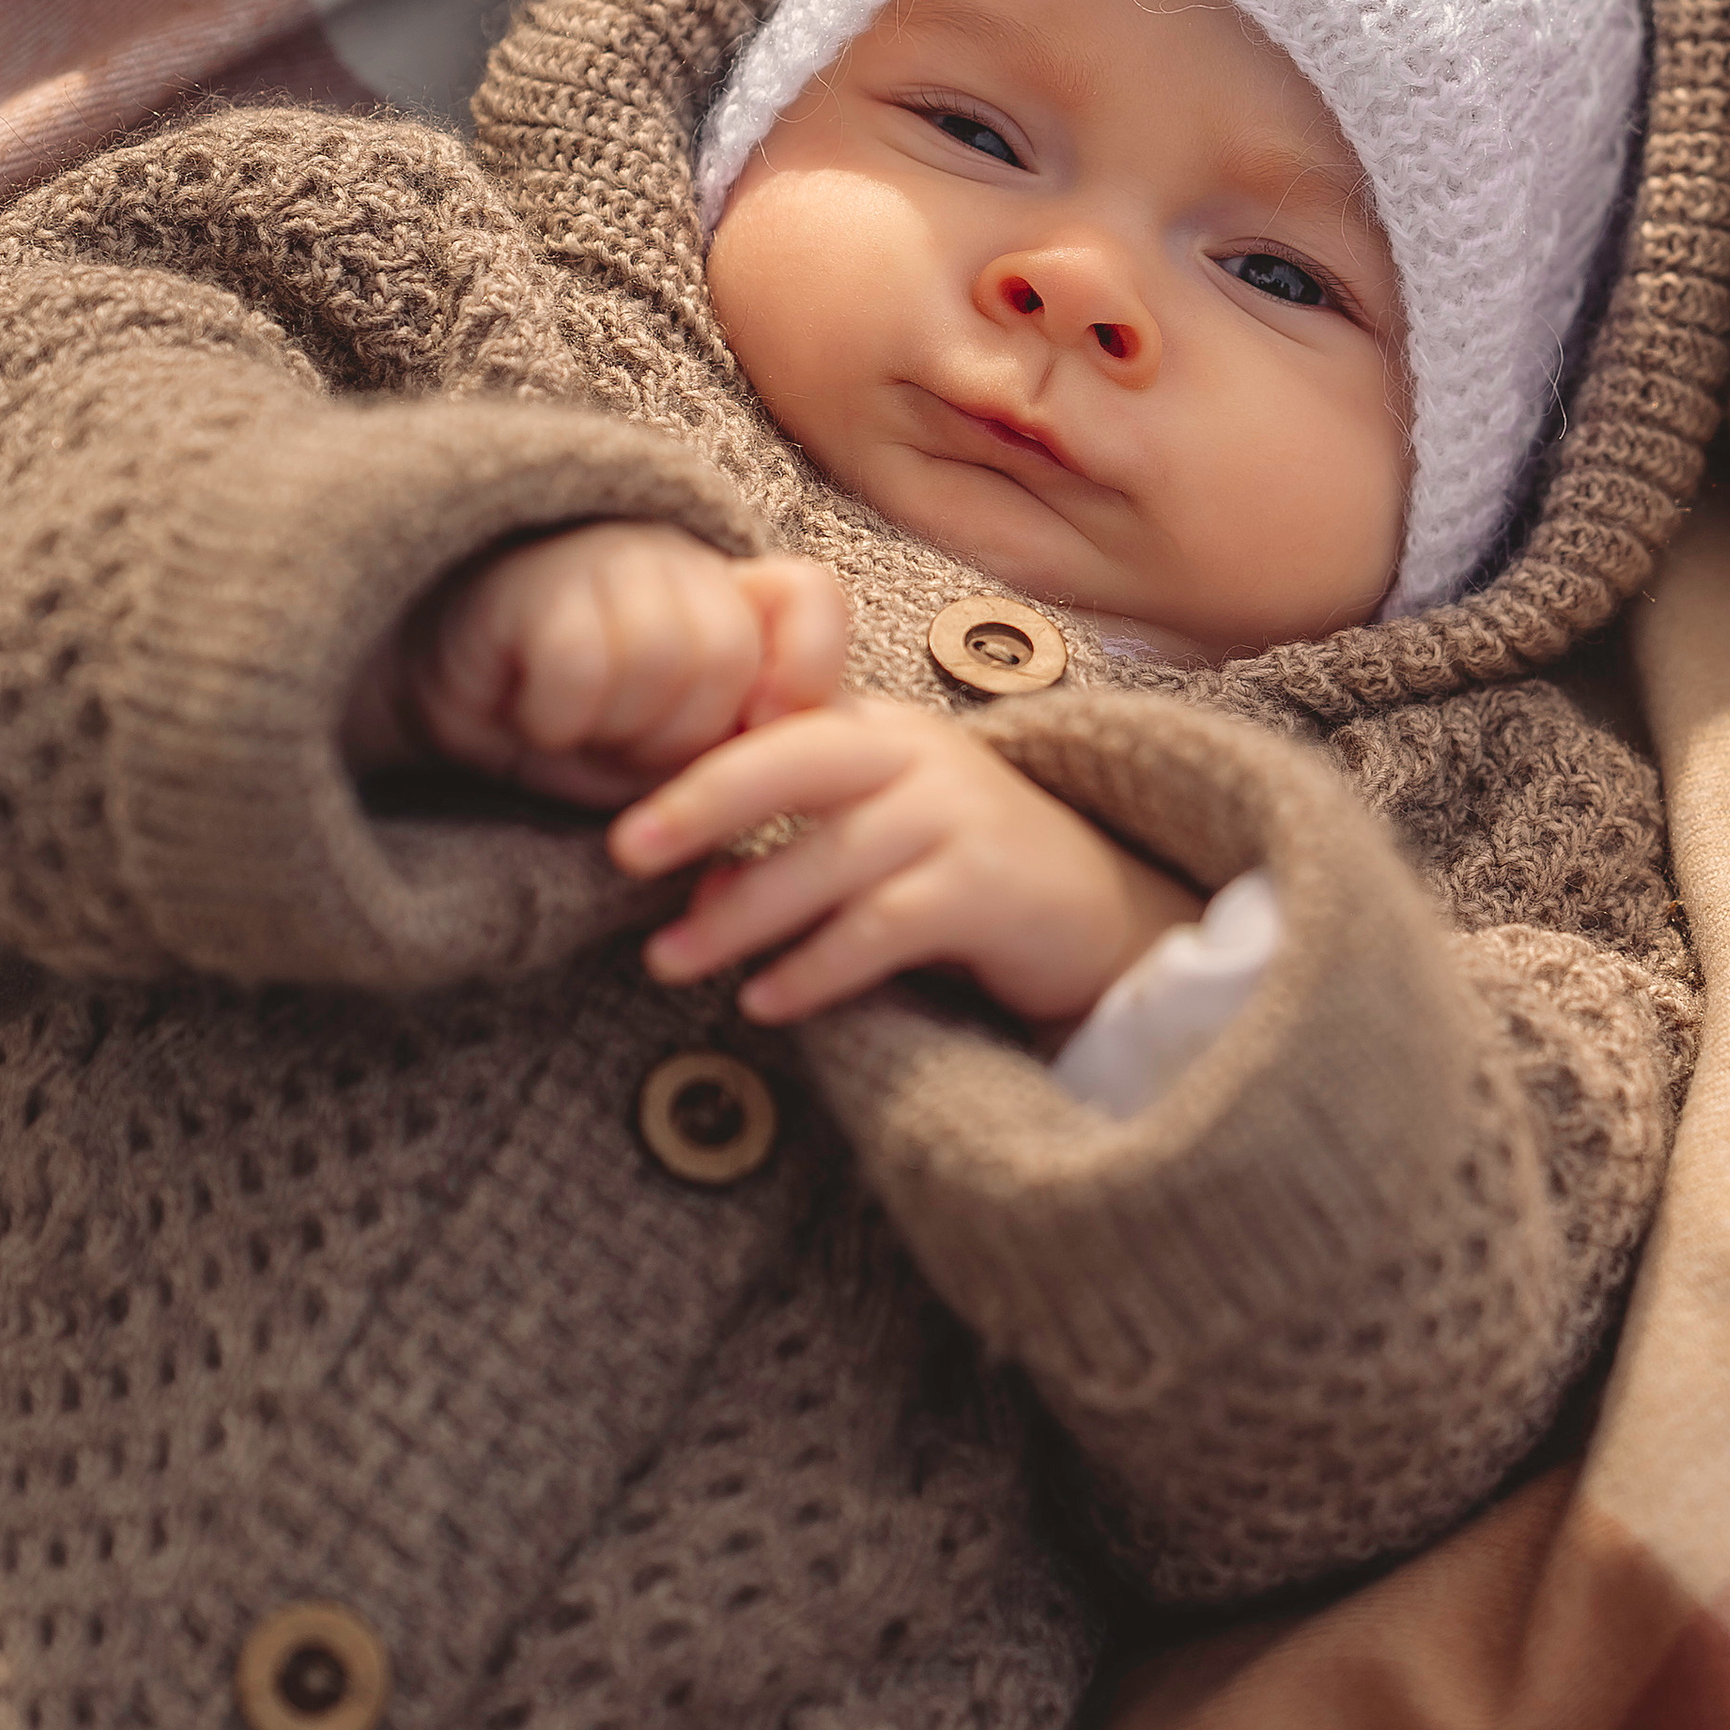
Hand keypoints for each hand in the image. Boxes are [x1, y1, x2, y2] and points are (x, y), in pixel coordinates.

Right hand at [349, 524, 850, 809]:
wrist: (438, 706)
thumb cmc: (573, 732)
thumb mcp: (676, 750)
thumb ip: (753, 735)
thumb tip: (819, 735)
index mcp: (724, 593)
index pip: (810, 598)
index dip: (805, 670)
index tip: (763, 729)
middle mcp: (672, 558)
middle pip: (729, 656)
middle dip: (679, 731)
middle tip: (618, 742)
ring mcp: (599, 557)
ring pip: (662, 658)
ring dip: (614, 726)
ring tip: (571, 726)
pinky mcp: (526, 581)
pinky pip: (582, 665)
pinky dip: (557, 716)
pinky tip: (529, 715)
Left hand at [609, 697, 1195, 1026]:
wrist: (1105, 918)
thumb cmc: (968, 877)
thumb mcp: (877, 843)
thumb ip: (793, 848)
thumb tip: (694, 895)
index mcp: (880, 729)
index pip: (774, 728)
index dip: (696, 765)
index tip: (624, 819)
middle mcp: (920, 755)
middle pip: (795, 759)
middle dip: (703, 801)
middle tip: (625, 853)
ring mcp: (959, 816)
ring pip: (828, 857)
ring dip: (741, 914)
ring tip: (671, 960)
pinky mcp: (988, 887)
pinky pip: (880, 927)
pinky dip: (815, 967)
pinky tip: (767, 1001)